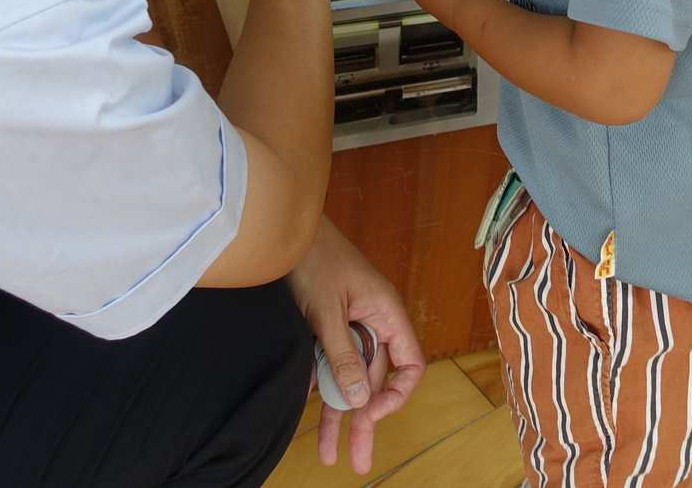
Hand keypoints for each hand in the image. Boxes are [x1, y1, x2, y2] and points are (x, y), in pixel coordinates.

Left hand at [286, 219, 426, 472]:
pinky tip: (310, 413)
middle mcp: (373, 324)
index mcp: (386, 314)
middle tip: (355, 461)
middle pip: (375, 382)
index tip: (372, 414)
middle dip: (365, 422)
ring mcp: (350, 326)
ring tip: (328, 455)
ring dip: (339, 414)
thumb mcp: (326, 311)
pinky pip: (329, 366)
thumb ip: (343, 356)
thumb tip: (363, 400)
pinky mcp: (326, 327)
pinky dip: (321, 389)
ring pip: (350, 379)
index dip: (397, 395)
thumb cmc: (313, 259)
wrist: (282, 230)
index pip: (409, 366)